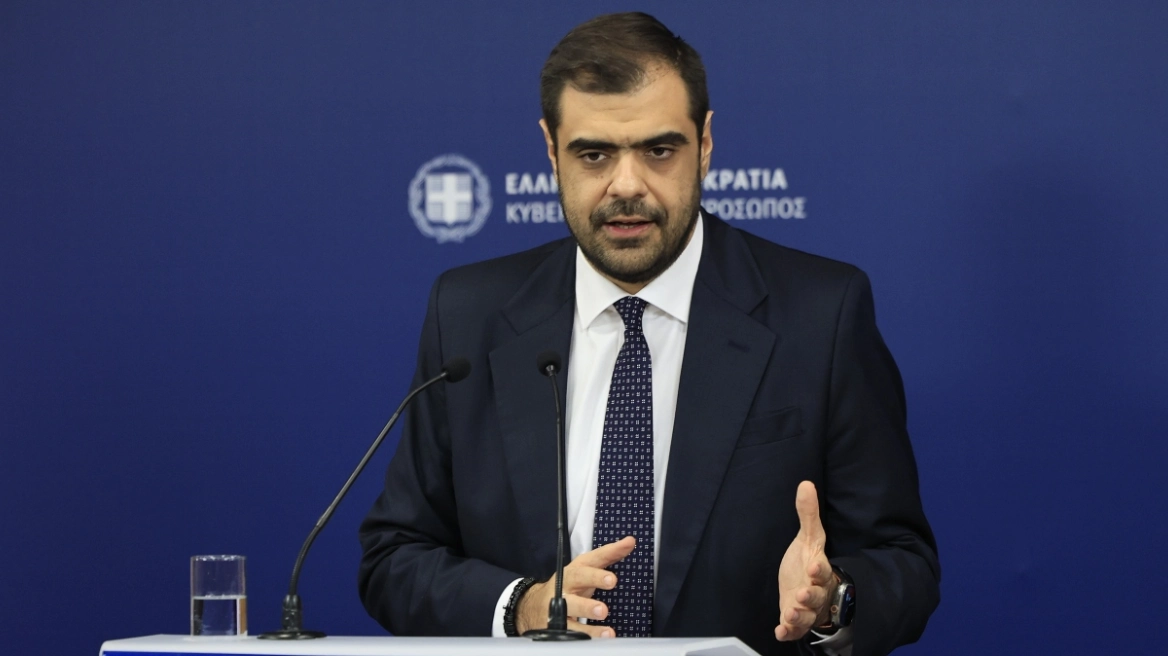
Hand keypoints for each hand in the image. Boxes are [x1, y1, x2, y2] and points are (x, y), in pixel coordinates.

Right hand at [517, 536, 635, 637]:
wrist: (534, 606)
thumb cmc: (569, 585)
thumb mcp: (585, 569)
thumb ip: (608, 556)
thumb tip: (630, 542)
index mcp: (576, 569)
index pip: (593, 558)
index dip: (609, 553)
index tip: (625, 550)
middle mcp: (567, 584)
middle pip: (578, 578)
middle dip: (594, 578)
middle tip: (611, 580)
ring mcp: (560, 604)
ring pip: (572, 605)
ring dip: (588, 607)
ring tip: (603, 611)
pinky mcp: (557, 624)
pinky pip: (573, 630)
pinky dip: (589, 633)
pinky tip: (604, 635)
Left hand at [775, 481, 834, 641]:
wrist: (810, 589)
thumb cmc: (809, 562)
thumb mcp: (808, 538)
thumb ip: (807, 514)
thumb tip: (805, 483)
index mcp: (819, 569)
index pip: (822, 569)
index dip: (819, 569)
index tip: (814, 566)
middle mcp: (816, 591)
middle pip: (817, 595)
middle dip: (810, 595)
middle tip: (801, 594)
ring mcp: (806, 608)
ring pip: (807, 615)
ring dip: (799, 616)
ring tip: (790, 614)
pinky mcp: (795, 621)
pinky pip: (794, 630)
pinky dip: (788, 632)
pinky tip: (779, 632)